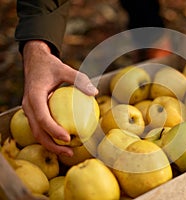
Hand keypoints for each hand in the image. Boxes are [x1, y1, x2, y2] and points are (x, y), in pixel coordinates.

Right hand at [22, 40, 97, 155]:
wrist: (34, 61)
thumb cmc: (50, 66)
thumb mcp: (64, 68)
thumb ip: (79, 79)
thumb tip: (95, 92)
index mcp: (34, 96)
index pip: (42, 117)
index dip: (54, 130)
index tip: (68, 138)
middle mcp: (28, 106)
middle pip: (37, 131)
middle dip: (52, 145)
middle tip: (70, 152)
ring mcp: (29, 110)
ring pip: (37, 133)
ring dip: (51, 144)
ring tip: (69, 152)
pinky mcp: (33, 112)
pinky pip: (40, 128)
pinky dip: (51, 136)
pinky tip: (65, 141)